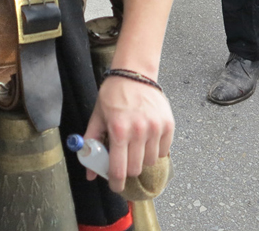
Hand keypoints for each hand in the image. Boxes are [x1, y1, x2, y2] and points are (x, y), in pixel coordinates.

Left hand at [83, 76, 173, 192]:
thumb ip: (92, 145)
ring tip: (136, 147)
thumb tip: (89, 172)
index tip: (115, 186)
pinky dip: (155, 151)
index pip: (118, 169)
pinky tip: (147, 140)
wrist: (134, 73)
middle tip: (124, 161)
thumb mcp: (97, 117)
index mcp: (119, 130)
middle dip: (128, 170)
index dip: (116, 183)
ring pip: (150, 162)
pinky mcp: (168, 124)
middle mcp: (139, 130)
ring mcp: (155, 127)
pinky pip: (163, 151)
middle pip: (135, 169)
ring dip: (142, 160)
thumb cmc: (114, 94)